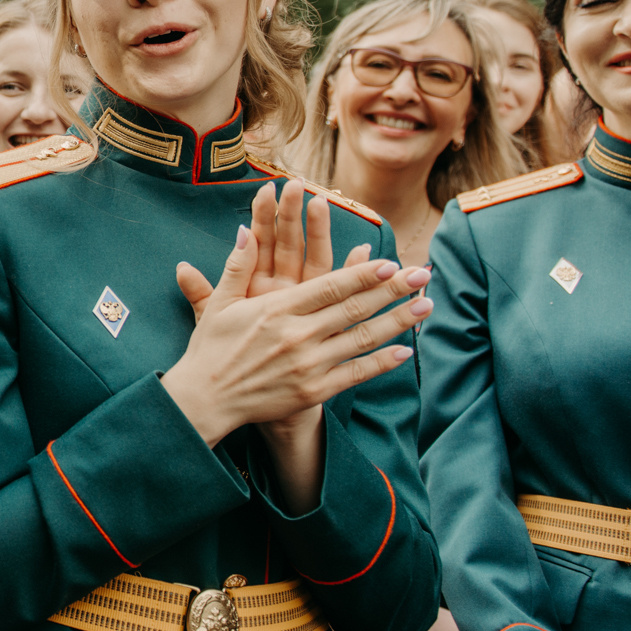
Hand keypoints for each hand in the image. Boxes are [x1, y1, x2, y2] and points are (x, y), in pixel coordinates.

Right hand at [161, 201, 430, 446]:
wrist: (205, 400)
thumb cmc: (210, 349)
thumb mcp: (220, 303)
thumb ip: (238, 265)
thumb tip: (246, 230)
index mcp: (275, 309)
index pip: (328, 287)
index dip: (362, 274)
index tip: (389, 262)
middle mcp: (296, 335)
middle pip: (354, 308)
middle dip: (393, 290)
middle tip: (423, 275)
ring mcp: (307, 365)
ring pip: (362, 339)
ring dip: (398, 322)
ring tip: (426, 307)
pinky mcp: (312, 391)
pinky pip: (355, 374)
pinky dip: (382, 362)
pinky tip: (405, 351)